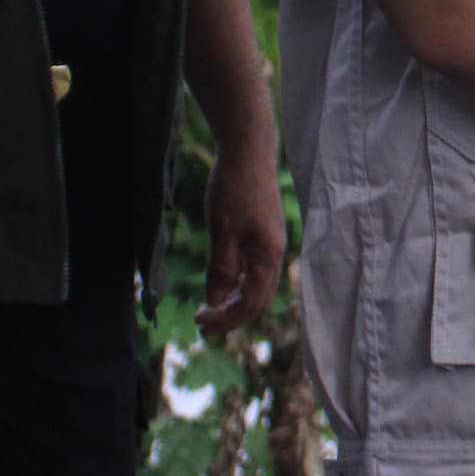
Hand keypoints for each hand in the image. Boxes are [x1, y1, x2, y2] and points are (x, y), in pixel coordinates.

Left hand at [196, 136, 287, 338]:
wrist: (249, 150)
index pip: (251, 303)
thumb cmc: (234, 188)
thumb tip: (216, 301)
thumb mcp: (222, 231)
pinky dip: (238, 286)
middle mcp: (274, 254)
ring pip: (257, 287)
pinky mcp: (263, 235)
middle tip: (201, 325)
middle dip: (231, 317)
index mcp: (268, 256)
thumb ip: (222, 269)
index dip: (227, 319)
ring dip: (234, 303)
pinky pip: (254, 272)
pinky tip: (221, 284)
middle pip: (258, 300)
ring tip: (209, 309)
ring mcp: (270, 245)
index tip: (200, 322)